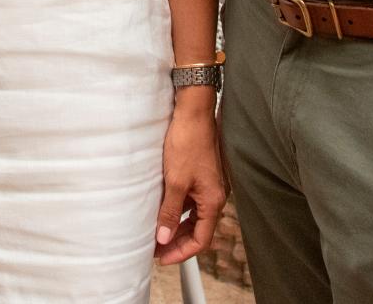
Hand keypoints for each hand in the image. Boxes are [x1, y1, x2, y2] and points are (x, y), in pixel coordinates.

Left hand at [154, 91, 227, 263]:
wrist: (194, 113)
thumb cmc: (188, 142)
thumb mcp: (174, 181)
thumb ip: (170, 211)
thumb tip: (163, 237)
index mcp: (213, 201)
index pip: (201, 240)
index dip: (181, 252)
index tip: (163, 258)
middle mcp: (215, 196)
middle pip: (199, 230)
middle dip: (178, 242)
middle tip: (157, 250)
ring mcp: (209, 186)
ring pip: (194, 216)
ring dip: (177, 227)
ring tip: (157, 233)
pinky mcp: (202, 176)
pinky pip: (192, 202)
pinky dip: (178, 210)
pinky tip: (163, 210)